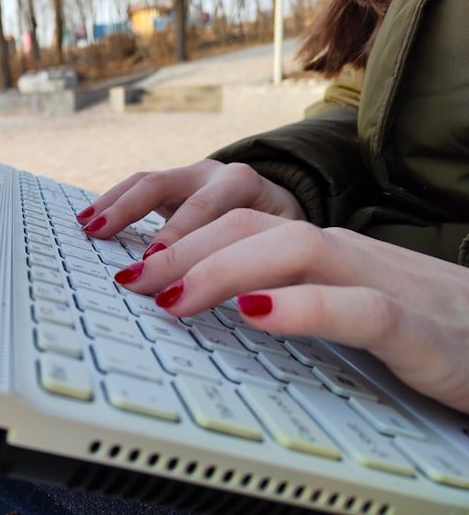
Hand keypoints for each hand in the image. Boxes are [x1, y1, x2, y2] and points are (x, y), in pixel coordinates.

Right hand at [76, 160, 304, 255]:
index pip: (206, 207)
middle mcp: (213, 173)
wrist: (283, 209)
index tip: (153, 262)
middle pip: (165, 185)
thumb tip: (244, 301)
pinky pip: (137, 188)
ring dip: (113, 204)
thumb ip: (262, 264)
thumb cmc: (283, 237)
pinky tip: (88, 219)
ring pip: (145, 181)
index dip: (178, 235)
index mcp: (244, 184)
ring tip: (87, 227)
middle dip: (133, 215)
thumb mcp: (283, 249)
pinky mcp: (173, 186)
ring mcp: (190, 175)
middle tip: (107, 243)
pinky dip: (111, 202)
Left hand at [115, 209, 468, 413]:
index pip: (239, 222)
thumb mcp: (335, 299)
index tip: (131, 265)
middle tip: (133, 281)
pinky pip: (357, 307)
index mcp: (319, 247)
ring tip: (173, 297)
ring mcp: (379, 279)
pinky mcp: (415, 326)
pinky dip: (303, 307)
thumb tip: (211, 302)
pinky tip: (257, 314)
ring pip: (296, 249)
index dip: (180, 237)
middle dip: (184, 249)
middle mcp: (342, 251)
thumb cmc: (413, 322)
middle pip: (252, 226)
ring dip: (225, 269)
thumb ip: (282, 291)